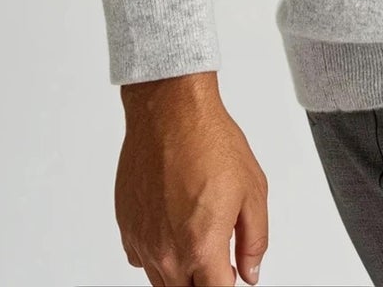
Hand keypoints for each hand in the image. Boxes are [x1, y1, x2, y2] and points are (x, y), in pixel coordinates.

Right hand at [115, 72, 268, 285]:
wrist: (170, 112)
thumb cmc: (209, 141)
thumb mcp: (253, 190)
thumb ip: (255, 240)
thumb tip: (251, 272)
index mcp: (201, 248)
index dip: (230, 283)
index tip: (234, 273)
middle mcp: (167, 253)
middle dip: (206, 280)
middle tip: (219, 256)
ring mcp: (143, 242)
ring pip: (162, 281)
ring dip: (182, 271)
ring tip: (197, 235)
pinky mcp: (127, 227)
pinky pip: (141, 260)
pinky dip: (158, 254)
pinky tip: (172, 228)